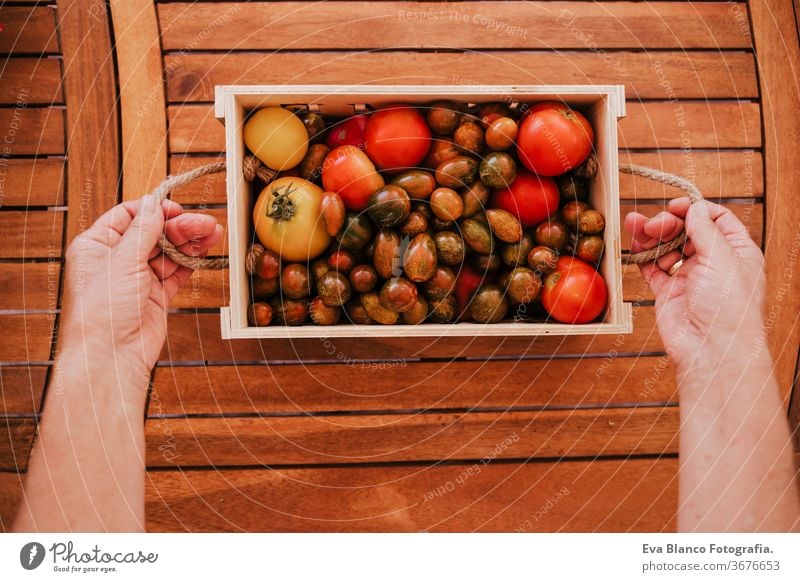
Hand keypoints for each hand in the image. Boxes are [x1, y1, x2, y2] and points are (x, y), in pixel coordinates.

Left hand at [60, 194, 222, 380]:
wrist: (110, 356)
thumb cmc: (102, 311)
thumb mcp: (122, 260)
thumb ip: (142, 230)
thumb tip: (153, 204)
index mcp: (97, 245)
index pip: (128, 216)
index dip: (153, 210)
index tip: (176, 209)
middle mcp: (116, 260)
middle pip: (153, 233)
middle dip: (180, 227)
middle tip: (205, 223)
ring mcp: (137, 279)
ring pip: (168, 252)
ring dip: (190, 242)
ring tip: (213, 232)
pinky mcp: (156, 296)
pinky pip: (176, 272)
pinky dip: (191, 261)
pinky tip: (205, 250)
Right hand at [625, 197, 764, 369]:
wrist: (711, 349)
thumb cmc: (728, 307)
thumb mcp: (722, 258)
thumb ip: (705, 229)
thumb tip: (694, 208)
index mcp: (736, 252)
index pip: (716, 220)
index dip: (695, 209)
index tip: (675, 206)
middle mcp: (713, 263)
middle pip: (687, 231)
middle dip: (668, 223)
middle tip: (653, 225)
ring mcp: (690, 278)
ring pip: (667, 247)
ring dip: (652, 236)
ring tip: (636, 228)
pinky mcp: (669, 292)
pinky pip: (652, 268)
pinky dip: (643, 256)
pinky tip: (635, 246)